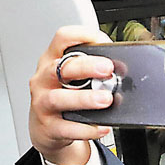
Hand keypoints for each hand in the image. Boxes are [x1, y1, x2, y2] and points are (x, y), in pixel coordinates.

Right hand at [29, 26, 114, 164]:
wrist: (46, 129)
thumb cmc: (64, 97)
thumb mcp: (73, 78)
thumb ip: (92, 68)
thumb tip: (122, 65)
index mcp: (52, 61)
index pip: (62, 39)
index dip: (82, 35)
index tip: (104, 42)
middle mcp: (44, 79)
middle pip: (60, 67)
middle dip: (86, 67)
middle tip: (107, 70)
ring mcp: (42, 103)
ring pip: (59, 98)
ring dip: (84, 98)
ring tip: (105, 99)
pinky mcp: (48, 126)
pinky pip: (67, 128)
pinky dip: (86, 128)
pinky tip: (102, 127)